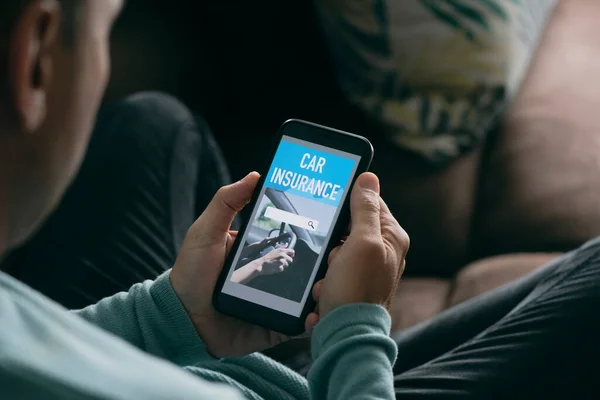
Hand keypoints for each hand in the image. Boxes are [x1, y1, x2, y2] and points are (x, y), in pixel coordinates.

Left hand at [170, 173, 314, 357]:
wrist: (182, 320)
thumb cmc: (190, 275)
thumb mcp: (206, 232)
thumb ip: (227, 202)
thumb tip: (254, 176)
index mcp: (257, 253)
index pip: (288, 241)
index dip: (308, 233)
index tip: (328, 223)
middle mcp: (270, 275)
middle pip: (306, 266)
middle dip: (324, 260)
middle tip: (333, 255)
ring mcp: (276, 302)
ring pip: (310, 294)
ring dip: (323, 288)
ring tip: (324, 284)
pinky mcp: (276, 326)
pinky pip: (302, 324)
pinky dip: (313, 320)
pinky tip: (317, 313)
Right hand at [256, 245, 294, 274]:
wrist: (261, 264)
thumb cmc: (267, 257)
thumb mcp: (274, 250)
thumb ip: (282, 247)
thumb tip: (287, 244)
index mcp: (281, 250)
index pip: (292, 251)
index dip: (292, 255)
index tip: (289, 257)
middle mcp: (282, 255)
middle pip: (291, 260)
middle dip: (287, 262)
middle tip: (281, 262)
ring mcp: (281, 261)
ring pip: (287, 265)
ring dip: (283, 266)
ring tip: (276, 264)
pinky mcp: (280, 267)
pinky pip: (282, 269)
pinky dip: (279, 269)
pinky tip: (275, 267)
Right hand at [304, 173, 408, 328]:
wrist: (345, 335)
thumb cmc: (356, 290)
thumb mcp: (361, 242)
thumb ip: (365, 208)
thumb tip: (368, 177)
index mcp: (392, 237)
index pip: (370, 202)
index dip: (347, 207)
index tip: (333, 217)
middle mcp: (383, 252)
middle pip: (348, 229)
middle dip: (333, 244)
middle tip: (336, 258)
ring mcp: (367, 271)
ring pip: (335, 252)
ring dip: (326, 265)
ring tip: (332, 280)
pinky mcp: (352, 287)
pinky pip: (331, 273)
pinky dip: (325, 281)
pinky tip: (327, 293)